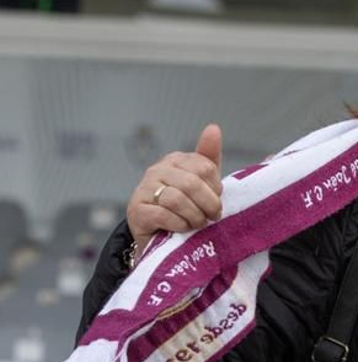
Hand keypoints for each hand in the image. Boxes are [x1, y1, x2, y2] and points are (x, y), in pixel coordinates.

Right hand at [127, 124, 223, 259]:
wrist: (160, 234)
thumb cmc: (185, 206)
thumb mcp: (202, 182)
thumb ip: (208, 157)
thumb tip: (213, 127)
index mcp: (175, 160)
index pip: (204, 168)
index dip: (216, 188)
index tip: (217, 200)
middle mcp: (156, 170)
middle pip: (192, 184)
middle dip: (208, 204)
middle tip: (213, 217)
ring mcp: (143, 189)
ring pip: (177, 199)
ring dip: (194, 216)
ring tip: (197, 223)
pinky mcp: (136, 210)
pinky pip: (163, 215)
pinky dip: (179, 224)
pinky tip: (182, 228)